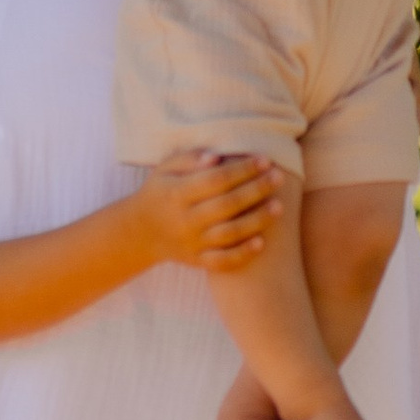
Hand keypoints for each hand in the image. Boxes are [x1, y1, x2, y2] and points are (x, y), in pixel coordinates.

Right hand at [137, 151, 281, 267]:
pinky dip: (242, 254)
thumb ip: (189, 159)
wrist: (140, 232)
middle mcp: (185, 219)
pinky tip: (261, 243)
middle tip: (279, 178)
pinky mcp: (197, 261)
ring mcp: (192, 243)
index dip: (242, 170)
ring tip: (278, 206)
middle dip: (256, 190)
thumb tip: (217, 157)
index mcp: (176, 193)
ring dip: (256, 221)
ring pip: (229, 234)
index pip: (215, 180)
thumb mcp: (165, 169)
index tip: (264, 160)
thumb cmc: (159, 192)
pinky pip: (221, 262)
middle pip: (227, 205)